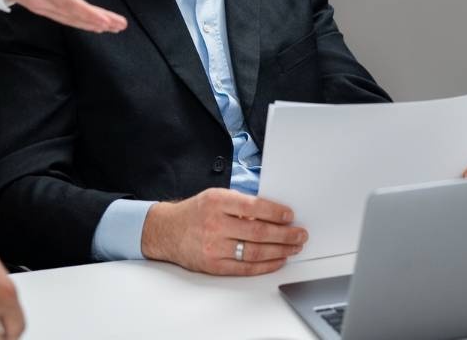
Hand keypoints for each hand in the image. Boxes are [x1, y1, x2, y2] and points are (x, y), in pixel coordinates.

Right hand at [0, 0, 127, 33]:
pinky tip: (88, 23)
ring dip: (91, 24)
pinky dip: (78, 21)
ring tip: (111, 27)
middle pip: (75, 16)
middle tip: (119, 26)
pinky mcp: (40, 6)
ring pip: (70, 19)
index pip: (73, 6)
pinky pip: (63, 17)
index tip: (108, 21)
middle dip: (98, 22)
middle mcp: (43, 2)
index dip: (91, 15)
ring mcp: (41, 6)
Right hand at [142, 188, 305, 275]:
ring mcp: (213, 247)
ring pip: (254, 251)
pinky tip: (278, 260)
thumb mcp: (216, 197)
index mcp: (217, 202)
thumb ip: (241, 204)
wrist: (167, 231)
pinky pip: (244, 268)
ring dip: (279, 250)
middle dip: (284, 234)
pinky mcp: (213, 266)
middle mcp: (215, 225)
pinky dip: (265, 265)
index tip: (290, 216)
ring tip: (293, 247)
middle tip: (300, 234)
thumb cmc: (196, 212)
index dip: (275, 212)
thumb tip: (273, 214)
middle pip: (258, 232)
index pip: (253, 207)